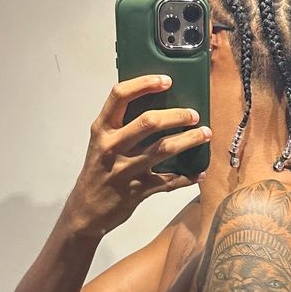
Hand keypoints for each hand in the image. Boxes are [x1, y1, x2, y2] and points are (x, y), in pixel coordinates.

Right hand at [65, 74, 210, 236]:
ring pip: (164, 149)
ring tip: (205, 134)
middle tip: (194, 115)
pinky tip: (199, 172)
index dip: (144, 83)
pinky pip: (169, 181)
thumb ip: (121, 125)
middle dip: (177, 115)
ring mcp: (125, 170)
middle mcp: (112, 147)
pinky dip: (187, 177)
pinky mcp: (138, 191)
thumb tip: (156, 104)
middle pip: (149, 122)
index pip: (120, 96)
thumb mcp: (101, 143)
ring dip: (189, 140)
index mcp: (102, 130)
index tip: (166, 80)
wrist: (85, 211)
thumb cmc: (97, 172)